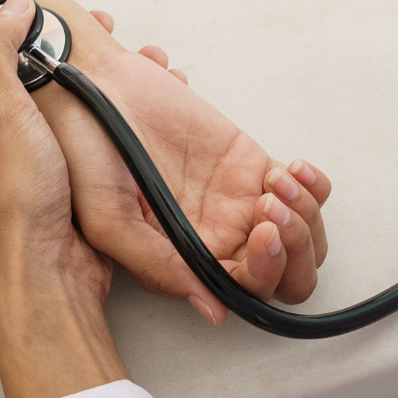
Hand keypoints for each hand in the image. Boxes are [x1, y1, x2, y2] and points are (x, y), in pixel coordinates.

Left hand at [0, 0, 128, 397]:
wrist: (46, 274)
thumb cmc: (15, 205)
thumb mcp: (0, 112)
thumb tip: (9, 7)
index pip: (1, 60)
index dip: (34, 35)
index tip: (66, 20)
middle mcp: (5, 143)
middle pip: (44, 86)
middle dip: (81, 64)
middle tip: (111, 48)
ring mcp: (39, 168)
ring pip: (74, 116)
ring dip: (105, 97)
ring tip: (133, 78)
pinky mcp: (70, 189)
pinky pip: (94, 148)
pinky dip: (115, 132)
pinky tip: (132, 127)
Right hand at [37, 10, 332, 323]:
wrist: (92, 86)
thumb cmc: (85, 150)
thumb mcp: (108, 218)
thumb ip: (159, 266)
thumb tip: (214, 312)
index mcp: (183, 261)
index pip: (243, 291)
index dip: (264, 272)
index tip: (259, 235)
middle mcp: (215, 238)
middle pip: (283, 273)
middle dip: (294, 250)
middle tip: (272, 212)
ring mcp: (237, 201)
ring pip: (299, 235)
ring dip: (304, 216)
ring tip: (280, 183)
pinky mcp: (249, 163)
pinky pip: (300, 189)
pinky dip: (312, 186)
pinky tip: (292, 171)